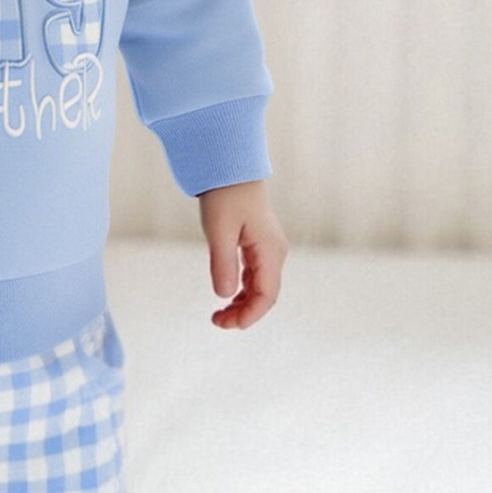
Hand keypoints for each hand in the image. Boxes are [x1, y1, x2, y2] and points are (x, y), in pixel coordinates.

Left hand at [197, 179, 287, 330]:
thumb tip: (224, 296)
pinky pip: (256, 276)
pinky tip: (228, 297)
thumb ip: (223, 264)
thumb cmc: (224, 195)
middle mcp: (275, 252)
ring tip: (219, 315)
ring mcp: (269, 248)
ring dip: (243, 304)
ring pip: (261, 287)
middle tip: (216, 322)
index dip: (250, 315)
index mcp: (270, 250)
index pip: (266, 295)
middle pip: (265, 295)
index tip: (228, 325)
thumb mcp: (218, 230)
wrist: (230, 167)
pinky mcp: (260, 244)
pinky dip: (243, 290)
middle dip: (244, 313)